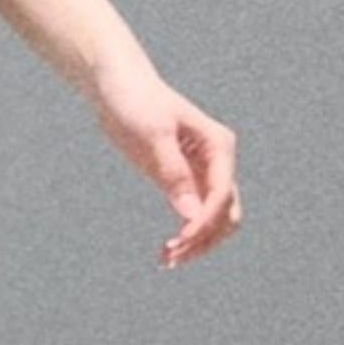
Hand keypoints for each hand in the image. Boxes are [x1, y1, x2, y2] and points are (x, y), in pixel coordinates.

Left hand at [82, 58, 242, 268]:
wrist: (116, 84)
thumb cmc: (136, 100)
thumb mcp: (153, 134)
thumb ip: (173, 173)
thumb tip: (191, 215)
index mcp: (219, 145)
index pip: (222, 194)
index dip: (205, 222)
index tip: (179, 239)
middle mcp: (218, 162)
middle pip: (227, 214)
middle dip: (205, 238)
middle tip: (171, 255)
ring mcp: (202, 173)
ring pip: (214, 221)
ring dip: (197, 243)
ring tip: (166, 260)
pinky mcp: (183, 182)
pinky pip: (193, 216)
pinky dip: (184, 236)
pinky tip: (164, 252)